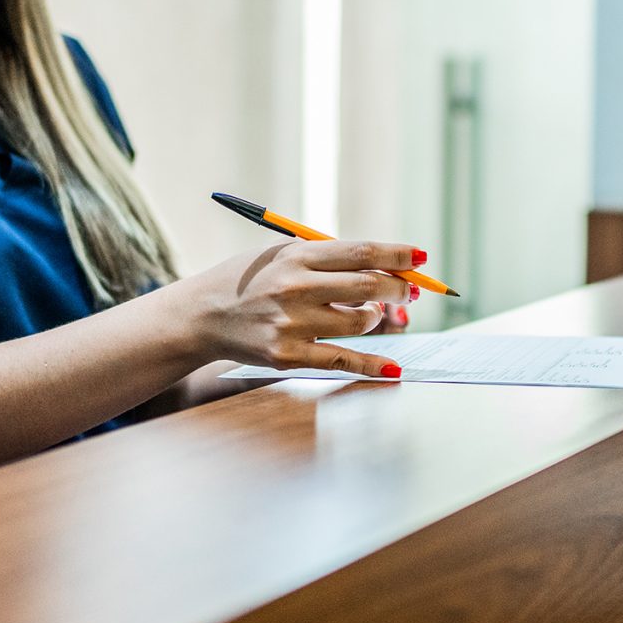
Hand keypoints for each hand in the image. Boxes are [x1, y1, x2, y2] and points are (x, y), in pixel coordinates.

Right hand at [178, 239, 424, 380]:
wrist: (201, 316)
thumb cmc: (249, 280)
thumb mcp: (281, 254)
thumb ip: (327, 258)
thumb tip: (385, 268)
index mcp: (297, 256)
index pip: (361, 252)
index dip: (398, 255)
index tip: (421, 257)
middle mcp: (295, 287)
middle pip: (368, 286)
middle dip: (399, 287)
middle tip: (411, 289)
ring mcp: (291, 324)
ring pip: (360, 321)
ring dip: (376, 317)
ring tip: (368, 313)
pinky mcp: (287, 355)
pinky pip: (342, 360)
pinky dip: (372, 365)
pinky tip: (392, 369)